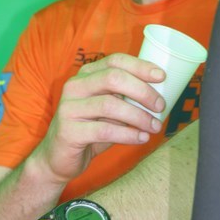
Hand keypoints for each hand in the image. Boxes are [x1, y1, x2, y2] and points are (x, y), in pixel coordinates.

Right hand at [32, 53, 165, 181]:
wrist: (58, 158)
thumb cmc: (90, 130)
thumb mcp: (109, 110)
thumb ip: (125, 99)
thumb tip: (159, 97)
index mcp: (86, 75)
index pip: (115, 61)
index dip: (140, 66)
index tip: (161, 76)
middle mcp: (75, 86)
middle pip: (113, 78)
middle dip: (142, 91)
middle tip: (160, 106)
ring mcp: (69, 107)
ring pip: (110, 105)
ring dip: (138, 116)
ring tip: (154, 127)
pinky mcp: (68, 130)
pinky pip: (104, 130)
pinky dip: (128, 134)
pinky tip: (141, 138)